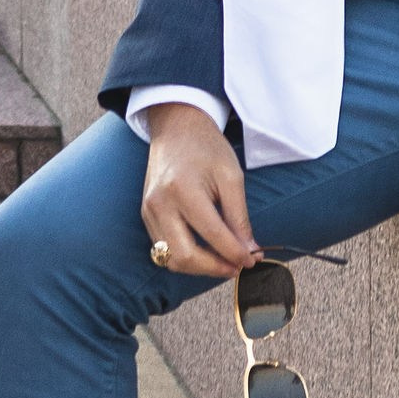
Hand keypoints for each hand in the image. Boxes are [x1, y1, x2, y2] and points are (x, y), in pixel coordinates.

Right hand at [141, 103, 260, 279]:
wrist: (176, 128)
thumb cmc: (207, 148)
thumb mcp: (232, 177)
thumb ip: (239, 217)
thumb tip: (249, 252)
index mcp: (183, 190)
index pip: (212, 235)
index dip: (235, 254)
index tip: (252, 261)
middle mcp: (160, 204)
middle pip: (185, 257)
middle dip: (214, 268)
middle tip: (238, 267)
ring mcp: (149, 212)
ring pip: (171, 259)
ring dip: (200, 268)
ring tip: (224, 262)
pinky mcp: (146, 216)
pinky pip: (163, 249)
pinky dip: (186, 257)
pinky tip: (207, 252)